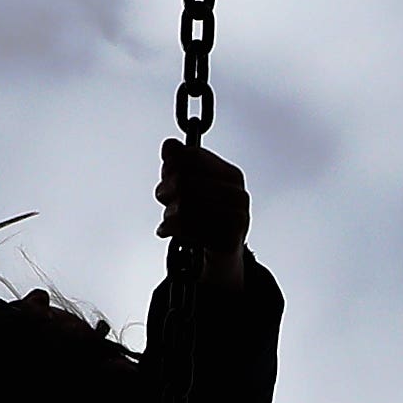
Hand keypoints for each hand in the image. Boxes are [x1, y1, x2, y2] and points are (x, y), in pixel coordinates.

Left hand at [160, 135, 249, 284]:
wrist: (221, 257)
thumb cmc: (205, 217)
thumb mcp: (190, 186)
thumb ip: (179, 163)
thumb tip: (169, 145)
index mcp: (232, 175)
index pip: (192, 157)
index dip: (172, 165)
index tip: (166, 175)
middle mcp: (239, 194)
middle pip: (186, 181)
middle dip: (166, 190)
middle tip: (163, 198)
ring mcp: (237, 218)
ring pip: (185, 205)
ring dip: (168, 213)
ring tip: (167, 218)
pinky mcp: (229, 241)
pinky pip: (189, 228)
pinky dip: (171, 229)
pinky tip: (166, 230)